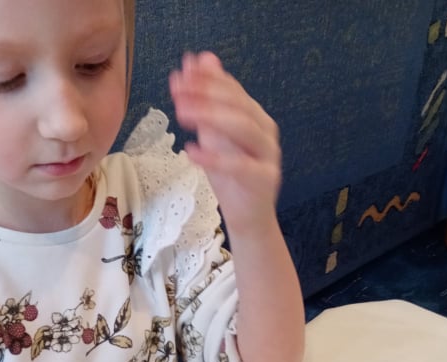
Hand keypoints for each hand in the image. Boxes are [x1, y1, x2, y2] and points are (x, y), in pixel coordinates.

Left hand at [169, 51, 282, 234]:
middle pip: (239, 105)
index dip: (208, 80)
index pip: (233, 91)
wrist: (247, 217)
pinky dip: (213, 157)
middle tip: (178, 92)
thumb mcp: (215, 136)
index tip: (181, 72)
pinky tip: (191, 151)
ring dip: (209, 117)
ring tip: (181, 114)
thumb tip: (200, 60)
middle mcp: (266, 132)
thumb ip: (208, 101)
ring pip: (242, 128)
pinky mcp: (264, 179)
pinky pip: (239, 165)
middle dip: (207, 95)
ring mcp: (268, 155)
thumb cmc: (231, 178)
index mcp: (256, 118)